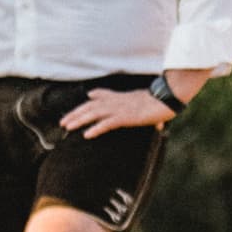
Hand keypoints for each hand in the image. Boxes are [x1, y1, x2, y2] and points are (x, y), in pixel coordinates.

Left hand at [59, 84, 177, 137]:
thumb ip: (141, 108)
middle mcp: (116, 101)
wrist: (168, 99)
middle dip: (75, 114)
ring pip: (94, 113)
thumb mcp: (146, 102)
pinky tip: (87, 134)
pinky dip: (96, 128)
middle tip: (63, 122)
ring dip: (79, 120)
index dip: (85, 103)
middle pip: (90, 106)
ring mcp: (120, 108)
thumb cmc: (161, 103)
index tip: (74, 110)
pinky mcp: (125, 117)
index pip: (99, 97)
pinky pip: (107, 123)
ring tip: (67, 127)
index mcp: (120, 97)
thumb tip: (152, 121)